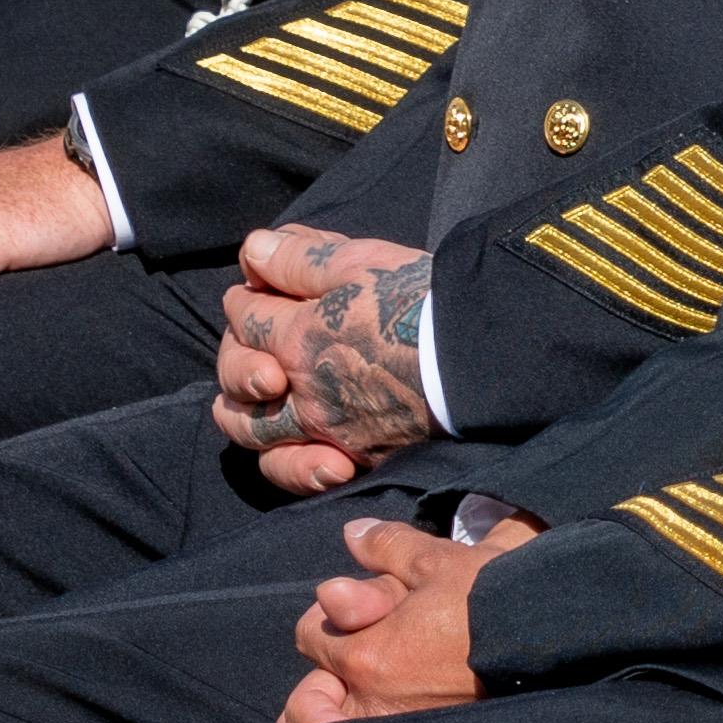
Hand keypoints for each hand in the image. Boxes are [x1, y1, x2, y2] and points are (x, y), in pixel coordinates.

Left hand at [215, 229, 435, 493]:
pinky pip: (302, 472)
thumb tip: (252, 250)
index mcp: (297, 336)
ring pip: (256, 433)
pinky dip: (296, 465)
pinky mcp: (358, 456)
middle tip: (265, 339)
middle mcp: (301, 389)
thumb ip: (301, 259)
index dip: (247, 296)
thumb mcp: (364, 261)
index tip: (261, 285)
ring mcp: (326, 429)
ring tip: (270, 396)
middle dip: (238, 351)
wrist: (486, 357)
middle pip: (236, 376)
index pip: (244, 316)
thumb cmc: (427, 301)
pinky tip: (306, 449)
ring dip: (248, 413)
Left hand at [276, 508, 538, 722]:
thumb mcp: (437, 561)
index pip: (309, 636)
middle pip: (308, 703)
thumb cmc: (492, 597)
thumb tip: (352, 534)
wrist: (549, 637)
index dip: (329, 616)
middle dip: (321, 680)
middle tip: (349, 666)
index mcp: (366, 657)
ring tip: (355, 706)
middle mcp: (374, 706)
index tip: (358, 612)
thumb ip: (386, 547)